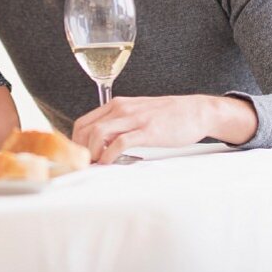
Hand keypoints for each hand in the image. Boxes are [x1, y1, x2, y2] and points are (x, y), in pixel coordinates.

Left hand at [71, 95, 257, 164]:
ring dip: (92, 154)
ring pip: (98, 134)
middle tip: (84, 167)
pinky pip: (119, 143)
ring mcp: (134, 118)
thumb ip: (120, 124)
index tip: (78, 159)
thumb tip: (102, 144)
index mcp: (117, 104)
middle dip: (79, 151)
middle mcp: (121, 108)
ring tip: (95, 167)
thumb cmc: (168, 116)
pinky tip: (109, 164)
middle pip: (86, 129)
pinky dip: (109, 156)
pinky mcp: (147, 131)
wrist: (196, 111)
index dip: (75, 143)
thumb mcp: (138, 113)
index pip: (83, 122)